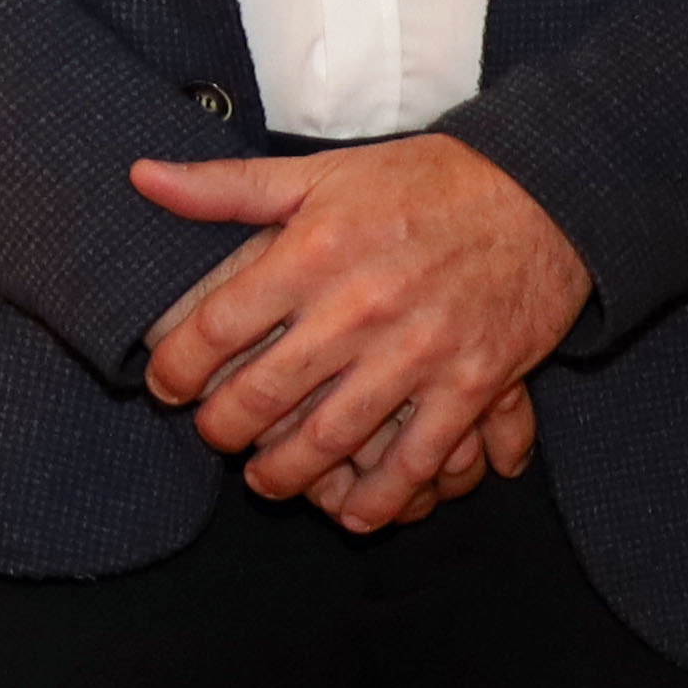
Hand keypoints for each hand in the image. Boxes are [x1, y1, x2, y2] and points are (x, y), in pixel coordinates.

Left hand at [133, 132, 590, 532]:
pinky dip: (383, 498)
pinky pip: (419, 458)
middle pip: (265, 392)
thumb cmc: (423, 182)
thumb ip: (228, 187)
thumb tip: (142, 178)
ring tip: (265, 481)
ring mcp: (417, 352)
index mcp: (313, 253)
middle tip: (212, 439)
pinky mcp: (471, 384)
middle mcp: (357, 308)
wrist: (545, 195)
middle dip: (224, 428)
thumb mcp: (320, 172)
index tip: (163, 385)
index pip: (217, 325)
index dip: (176, 366)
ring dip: (287, 472)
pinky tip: (352, 515)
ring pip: (332, 436)